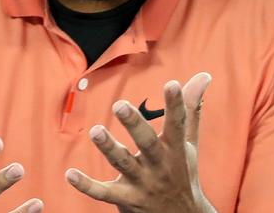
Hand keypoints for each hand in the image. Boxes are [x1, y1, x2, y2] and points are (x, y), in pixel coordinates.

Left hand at [65, 73, 215, 212]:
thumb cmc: (182, 173)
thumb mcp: (189, 143)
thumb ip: (191, 109)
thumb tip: (204, 75)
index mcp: (175, 149)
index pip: (177, 123)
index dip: (175, 104)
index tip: (172, 84)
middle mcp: (159, 165)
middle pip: (147, 143)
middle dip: (134, 124)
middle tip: (119, 104)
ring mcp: (142, 184)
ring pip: (123, 164)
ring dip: (109, 148)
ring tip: (96, 131)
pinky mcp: (126, 199)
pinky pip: (103, 193)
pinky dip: (86, 185)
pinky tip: (70, 174)